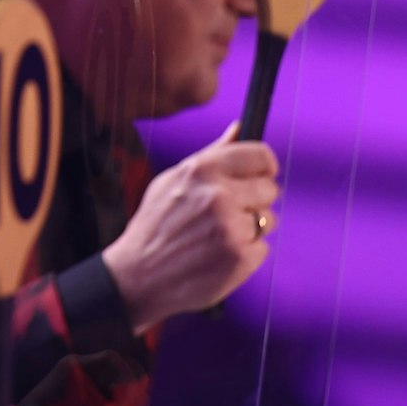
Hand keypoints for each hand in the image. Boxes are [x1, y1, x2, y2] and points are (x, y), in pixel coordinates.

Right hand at [102, 124, 278, 330]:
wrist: (137, 277)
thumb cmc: (154, 227)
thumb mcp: (172, 181)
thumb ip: (211, 155)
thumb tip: (239, 128)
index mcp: (202, 171)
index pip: (260, 156)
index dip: (264, 167)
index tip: (261, 176)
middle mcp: (219, 196)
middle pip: (269, 189)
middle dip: (254, 201)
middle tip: (226, 215)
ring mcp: (231, 228)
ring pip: (268, 219)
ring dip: (250, 228)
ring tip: (217, 238)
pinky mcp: (240, 258)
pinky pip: (262, 247)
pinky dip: (246, 253)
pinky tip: (219, 256)